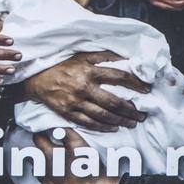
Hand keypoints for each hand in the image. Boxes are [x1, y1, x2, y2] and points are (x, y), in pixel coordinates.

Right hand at [23, 51, 148, 131]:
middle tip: (142, 114)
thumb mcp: (80, 56)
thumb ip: (102, 56)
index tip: (146, 90)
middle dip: (131, 110)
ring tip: (132, 123)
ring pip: (104, 115)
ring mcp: (76, 102)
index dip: (135, 84)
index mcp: (88, 71)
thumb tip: (124, 59)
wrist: (37, 80)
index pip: (119, 77)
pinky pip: (90, 123)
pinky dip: (104, 127)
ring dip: (121, 120)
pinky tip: (114, 128)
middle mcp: (84, 87)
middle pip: (114, 101)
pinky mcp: (69, 112)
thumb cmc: (62, 67)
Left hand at [34, 129, 117, 183]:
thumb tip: (55, 126)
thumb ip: (64, 131)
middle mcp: (43, 169)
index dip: (42, 134)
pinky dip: (49, 178)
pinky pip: (45, 183)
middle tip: (54, 149)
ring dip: (44, 165)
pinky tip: (58, 176)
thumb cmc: (88, 167)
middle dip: (42, 150)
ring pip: (38, 170)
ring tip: (56, 162)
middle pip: (36, 155)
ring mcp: (46, 183)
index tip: (47, 134)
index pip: (37, 139)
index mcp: (48, 155)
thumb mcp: (78, 143)